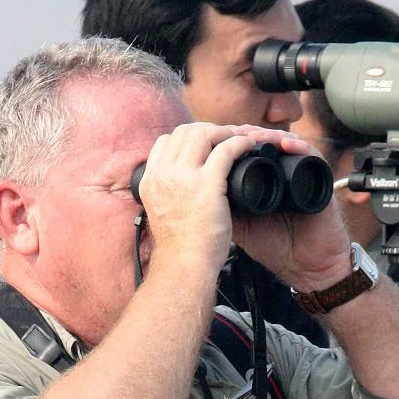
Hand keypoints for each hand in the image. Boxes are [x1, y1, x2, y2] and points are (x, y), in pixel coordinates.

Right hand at [134, 124, 272, 288]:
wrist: (184, 268)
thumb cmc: (180, 250)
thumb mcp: (162, 215)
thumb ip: (168, 195)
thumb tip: (181, 187)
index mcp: (149, 181)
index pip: (165, 142)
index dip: (186, 138)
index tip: (204, 145)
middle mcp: (163, 174)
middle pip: (184, 132)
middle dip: (207, 130)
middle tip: (225, 138)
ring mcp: (183, 177)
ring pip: (204, 134)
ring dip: (224, 132)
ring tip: (238, 139)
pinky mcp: (206, 184)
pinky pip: (226, 150)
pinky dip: (240, 142)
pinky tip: (249, 145)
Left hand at [225, 128, 355, 292]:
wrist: (305, 266)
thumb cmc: (276, 247)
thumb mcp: (239, 226)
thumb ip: (220, 207)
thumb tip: (192, 191)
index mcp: (262, 179)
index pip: (246, 151)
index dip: (230, 143)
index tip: (212, 144)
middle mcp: (282, 171)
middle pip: (263, 140)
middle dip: (246, 134)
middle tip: (230, 133)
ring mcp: (300, 173)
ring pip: (284, 142)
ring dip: (268, 136)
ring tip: (253, 136)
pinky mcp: (320, 178)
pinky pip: (310, 154)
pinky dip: (298, 146)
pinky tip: (284, 144)